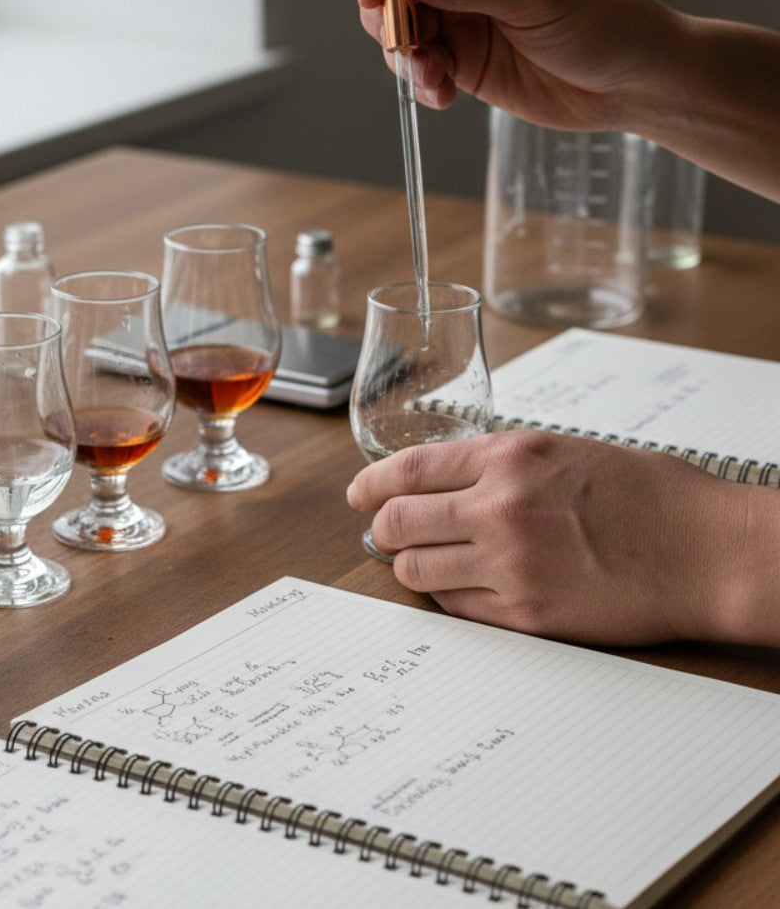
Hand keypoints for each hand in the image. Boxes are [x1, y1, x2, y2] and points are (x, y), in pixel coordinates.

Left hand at [346, 429, 773, 646]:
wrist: (706, 552)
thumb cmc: (650, 495)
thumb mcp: (564, 450)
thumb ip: (498, 463)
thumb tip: (443, 479)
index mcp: (510, 457)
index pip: (407, 470)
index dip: (370, 484)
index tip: (358, 494)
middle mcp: (500, 508)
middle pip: (397, 521)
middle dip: (382, 528)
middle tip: (385, 532)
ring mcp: (509, 565)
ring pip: (416, 570)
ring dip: (410, 565)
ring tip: (423, 561)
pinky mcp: (526, 615)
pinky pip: (456, 608)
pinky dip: (449, 597)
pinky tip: (464, 587)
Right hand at [350, 0, 674, 129]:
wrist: (631, 82)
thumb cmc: (603, 21)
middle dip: (387, 15)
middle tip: (405, 45)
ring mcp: (457, 14)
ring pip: (396, 27)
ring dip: (404, 56)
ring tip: (434, 78)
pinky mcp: (458, 58)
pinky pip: (416, 66)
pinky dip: (420, 82)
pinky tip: (443, 95)